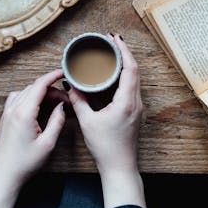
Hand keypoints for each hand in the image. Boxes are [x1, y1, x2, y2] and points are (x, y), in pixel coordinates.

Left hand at [0, 69, 66, 207]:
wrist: (4, 176)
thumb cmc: (25, 163)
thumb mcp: (48, 144)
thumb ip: (57, 121)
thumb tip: (62, 106)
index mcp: (24, 113)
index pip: (40, 85)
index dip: (53, 76)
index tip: (64, 72)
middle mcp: (13, 109)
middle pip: (34, 88)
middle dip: (52, 90)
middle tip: (66, 101)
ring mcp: (7, 113)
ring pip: (26, 92)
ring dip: (41, 93)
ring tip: (54, 105)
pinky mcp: (5, 118)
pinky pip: (17, 99)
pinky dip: (29, 97)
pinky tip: (37, 108)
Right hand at [67, 35, 145, 207]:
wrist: (120, 168)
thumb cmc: (105, 148)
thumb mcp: (87, 122)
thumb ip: (78, 101)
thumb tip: (70, 85)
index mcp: (126, 102)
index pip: (130, 69)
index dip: (123, 51)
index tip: (114, 39)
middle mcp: (136, 102)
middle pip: (134, 70)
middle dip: (124, 53)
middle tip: (111, 42)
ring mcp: (137, 108)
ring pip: (134, 79)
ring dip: (124, 65)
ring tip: (111, 55)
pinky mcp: (134, 113)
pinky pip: (131, 88)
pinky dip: (123, 77)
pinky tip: (112, 76)